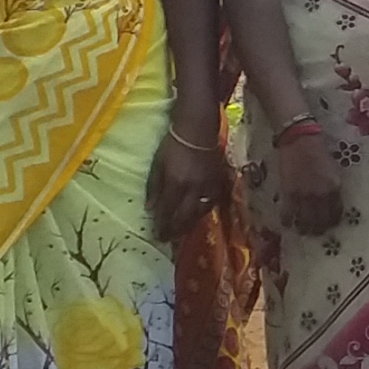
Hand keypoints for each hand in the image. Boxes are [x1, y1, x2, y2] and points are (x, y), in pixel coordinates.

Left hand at [148, 119, 228, 239]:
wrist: (198, 129)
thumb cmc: (172, 144)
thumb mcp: (158, 164)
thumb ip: (154, 187)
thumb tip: (151, 209)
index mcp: (177, 182)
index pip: (168, 211)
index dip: (162, 225)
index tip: (157, 235)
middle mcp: (194, 188)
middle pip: (185, 216)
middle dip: (175, 230)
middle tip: (167, 239)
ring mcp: (208, 186)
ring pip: (200, 213)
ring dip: (189, 224)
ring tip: (181, 231)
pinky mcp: (218, 183)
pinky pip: (211, 203)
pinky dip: (202, 213)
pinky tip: (197, 215)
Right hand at [262, 126, 346, 238]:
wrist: (299, 139)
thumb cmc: (318, 151)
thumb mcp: (333, 170)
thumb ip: (332, 187)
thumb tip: (330, 201)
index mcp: (334, 188)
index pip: (336, 213)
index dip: (333, 222)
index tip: (330, 224)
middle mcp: (321, 195)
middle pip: (321, 221)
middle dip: (319, 229)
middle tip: (316, 231)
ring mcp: (304, 196)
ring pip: (305, 222)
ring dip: (304, 228)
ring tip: (303, 230)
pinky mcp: (288, 193)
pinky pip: (288, 214)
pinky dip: (288, 221)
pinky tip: (288, 223)